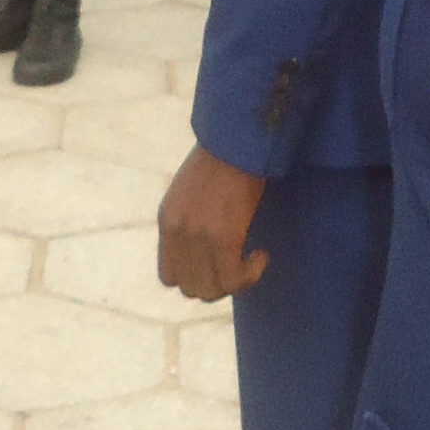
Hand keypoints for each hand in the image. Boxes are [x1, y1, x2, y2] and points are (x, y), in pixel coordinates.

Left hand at [157, 145, 270, 301]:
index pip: (169, 277)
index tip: (217, 265)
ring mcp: (198, 237)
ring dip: (235, 283)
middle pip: (190, 288)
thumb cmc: (224, 158)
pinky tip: (262, 255)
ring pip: (211, 290)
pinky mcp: (222, 237)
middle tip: (239, 265)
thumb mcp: (191, 190)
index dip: (195, 278)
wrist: (238, 138)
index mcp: (167, 221)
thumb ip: (190, 219)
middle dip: (217, 284)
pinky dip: (250, 275)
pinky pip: (233, 279)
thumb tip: (206, 245)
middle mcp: (177, 233)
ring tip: (251, 260)